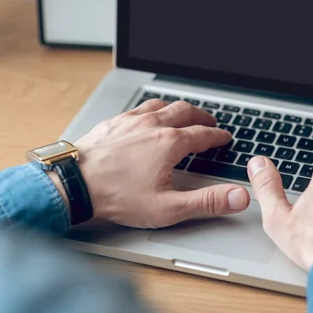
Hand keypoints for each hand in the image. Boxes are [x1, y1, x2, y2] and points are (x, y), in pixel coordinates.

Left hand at [67, 100, 249, 227]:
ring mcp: (130, 121)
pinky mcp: (113, 122)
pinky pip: (138, 107)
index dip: (217, 136)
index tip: (224, 137)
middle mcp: (152, 125)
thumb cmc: (115, 197)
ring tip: (183, 113)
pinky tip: (147, 116)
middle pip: (185, 112)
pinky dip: (152, 109)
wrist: (73, 185)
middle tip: (209, 121)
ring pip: (161, 104)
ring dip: (177, 108)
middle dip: (201, 116)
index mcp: (169, 143)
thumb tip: (238, 196)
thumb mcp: (168, 207)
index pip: (203, 134)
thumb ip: (207, 201)